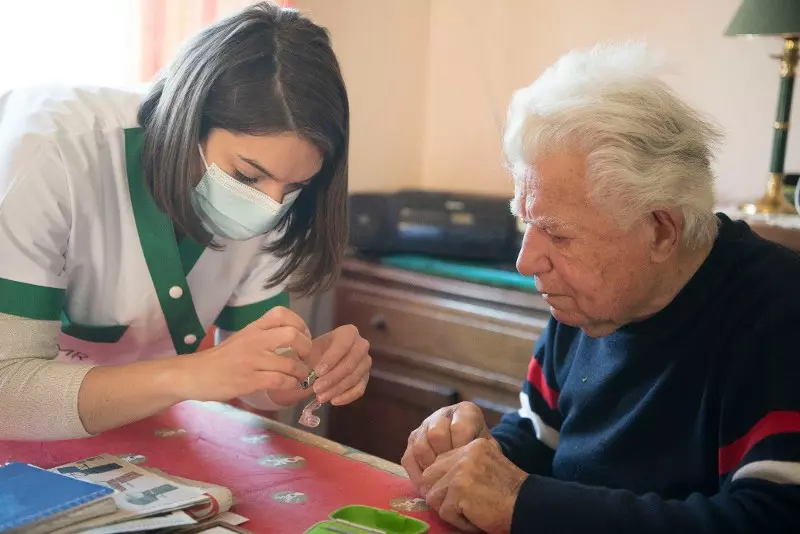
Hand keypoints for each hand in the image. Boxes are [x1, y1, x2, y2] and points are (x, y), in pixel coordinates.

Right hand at [183, 306, 311, 401]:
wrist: (192, 375)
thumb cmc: (219, 359)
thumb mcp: (240, 339)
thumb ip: (262, 337)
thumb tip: (291, 339)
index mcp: (252, 328)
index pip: (281, 314)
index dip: (300, 323)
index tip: (303, 336)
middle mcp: (254, 340)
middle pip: (292, 335)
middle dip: (307, 348)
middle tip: (307, 358)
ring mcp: (252, 360)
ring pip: (290, 362)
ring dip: (302, 372)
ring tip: (301, 377)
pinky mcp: (249, 380)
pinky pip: (280, 380)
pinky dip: (291, 384)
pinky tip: (291, 386)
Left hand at [309, 325, 371, 405]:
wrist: (317, 364)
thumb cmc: (313, 354)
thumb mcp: (308, 351)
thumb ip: (307, 357)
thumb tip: (306, 370)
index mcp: (348, 333)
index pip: (343, 344)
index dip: (331, 359)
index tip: (317, 372)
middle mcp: (361, 345)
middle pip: (351, 363)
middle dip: (333, 377)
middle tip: (316, 388)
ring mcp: (365, 362)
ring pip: (354, 378)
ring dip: (336, 389)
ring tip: (320, 397)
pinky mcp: (365, 378)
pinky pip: (359, 389)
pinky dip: (346, 397)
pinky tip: (333, 401)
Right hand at [401, 402, 491, 492]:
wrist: (472, 446)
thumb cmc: (481, 449)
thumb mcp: (489, 448)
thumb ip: (485, 454)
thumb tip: (474, 470)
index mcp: (465, 411)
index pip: (459, 428)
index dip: (462, 450)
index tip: (467, 465)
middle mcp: (442, 414)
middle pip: (435, 435)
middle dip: (444, 459)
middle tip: (452, 476)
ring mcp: (424, 426)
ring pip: (419, 446)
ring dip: (429, 469)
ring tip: (440, 485)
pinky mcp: (412, 440)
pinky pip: (408, 458)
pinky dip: (416, 476)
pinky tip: (427, 488)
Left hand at [421, 438, 526, 533]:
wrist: (528, 506)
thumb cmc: (510, 493)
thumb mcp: (486, 468)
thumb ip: (463, 468)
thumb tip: (433, 483)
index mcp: (472, 446)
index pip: (439, 463)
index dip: (443, 483)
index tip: (457, 495)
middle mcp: (465, 454)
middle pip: (430, 477)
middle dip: (440, 495)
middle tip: (460, 506)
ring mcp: (460, 470)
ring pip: (434, 496)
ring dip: (450, 510)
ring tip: (471, 511)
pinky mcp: (459, 489)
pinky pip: (444, 512)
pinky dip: (459, 521)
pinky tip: (476, 518)